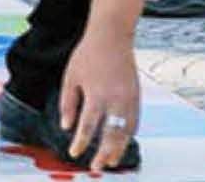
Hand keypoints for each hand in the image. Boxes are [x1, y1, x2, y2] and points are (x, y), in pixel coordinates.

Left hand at [60, 32, 140, 169]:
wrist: (112, 37)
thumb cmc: (87, 56)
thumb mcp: (70, 77)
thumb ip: (68, 104)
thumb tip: (67, 127)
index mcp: (96, 94)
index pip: (87, 126)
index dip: (80, 142)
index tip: (74, 154)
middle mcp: (116, 100)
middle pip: (111, 135)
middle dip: (104, 154)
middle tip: (96, 167)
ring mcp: (129, 99)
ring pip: (126, 132)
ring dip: (119, 149)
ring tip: (112, 162)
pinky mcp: (137, 97)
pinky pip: (134, 122)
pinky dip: (128, 135)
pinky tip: (122, 143)